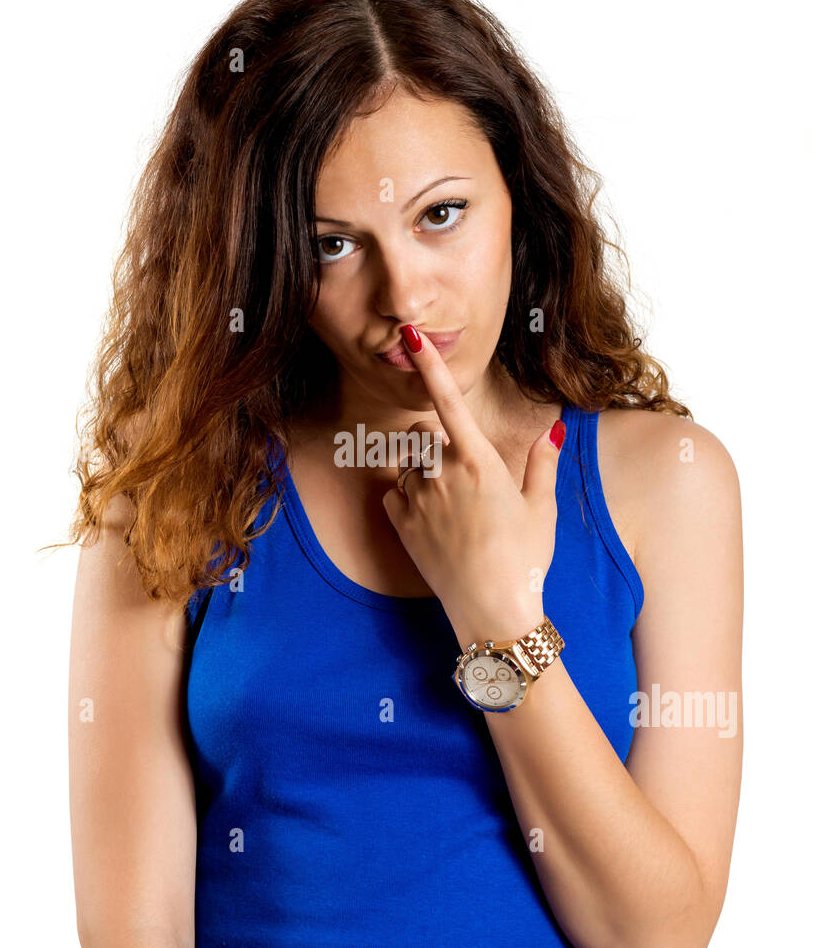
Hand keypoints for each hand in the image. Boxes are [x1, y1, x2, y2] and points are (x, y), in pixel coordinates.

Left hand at [382, 325, 564, 648]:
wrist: (493, 611)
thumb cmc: (524, 559)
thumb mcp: (542, 508)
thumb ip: (542, 463)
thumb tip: (553, 427)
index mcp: (479, 462)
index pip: (449, 401)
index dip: (428, 365)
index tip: (410, 335)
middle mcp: (442, 474)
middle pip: (425, 436)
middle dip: (437, 446)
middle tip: (466, 482)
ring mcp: (417, 500)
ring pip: (409, 466)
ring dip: (423, 475)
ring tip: (453, 510)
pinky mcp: (400, 525)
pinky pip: (394, 495)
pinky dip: (408, 500)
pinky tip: (433, 522)